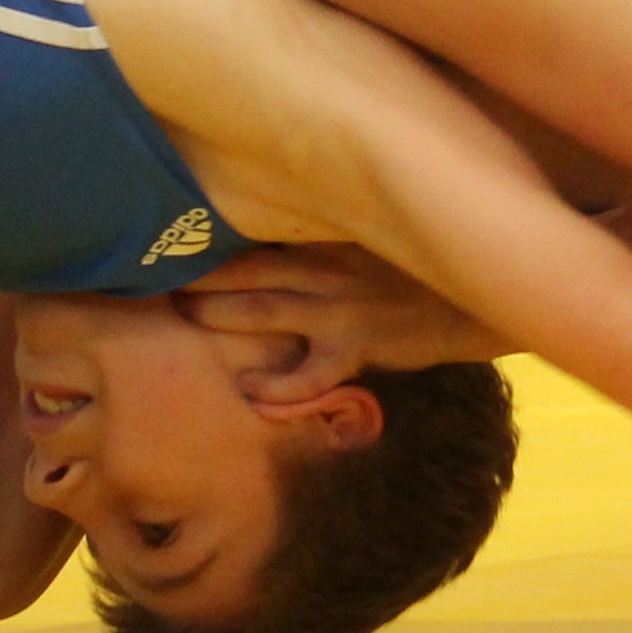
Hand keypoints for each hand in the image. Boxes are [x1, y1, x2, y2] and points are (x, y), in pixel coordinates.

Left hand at [177, 245, 492, 392]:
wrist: (475, 302)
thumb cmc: (420, 277)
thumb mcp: (373, 245)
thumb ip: (328, 244)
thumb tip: (281, 244)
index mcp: (329, 242)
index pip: (262, 235)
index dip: (217, 239)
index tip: (174, 237)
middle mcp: (327, 270)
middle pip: (250, 267)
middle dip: (203, 274)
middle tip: (156, 279)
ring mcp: (340, 310)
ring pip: (267, 308)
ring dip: (222, 313)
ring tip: (186, 317)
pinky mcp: (358, 349)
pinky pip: (310, 374)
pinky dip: (280, 388)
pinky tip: (253, 397)